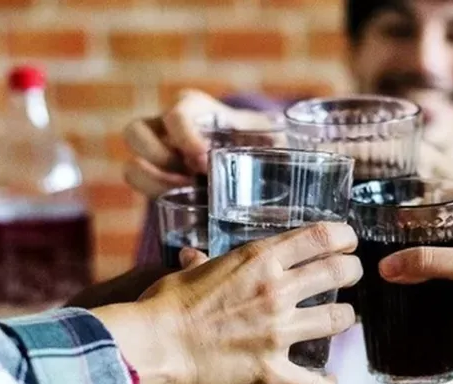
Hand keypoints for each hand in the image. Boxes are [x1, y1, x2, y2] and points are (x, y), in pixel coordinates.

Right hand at [92, 223, 361, 383]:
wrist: (155, 345)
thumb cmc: (166, 304)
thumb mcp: (192, 270)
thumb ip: (206, 263)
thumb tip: (197, 256)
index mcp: (259, 259)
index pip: (320, 237)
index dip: (343, 236)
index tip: (348, 241)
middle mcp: (276, 291)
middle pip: (339, 272)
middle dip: (352, 271)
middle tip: (351, 274)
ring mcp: (277, 332)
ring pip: (338, 319)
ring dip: (345, 317)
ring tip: (342, 317)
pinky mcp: (270, 369)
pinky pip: (312, 382)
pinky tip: (329, 380)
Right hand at [122, 89, 276, 197]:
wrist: (255, 161)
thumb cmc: (264, 144)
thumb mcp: (274, 139)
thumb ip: (287, 144)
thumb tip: (320, 156)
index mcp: (195, 107)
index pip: (176, 114)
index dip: (185, 138)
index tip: (205, 162)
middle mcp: (167, 126)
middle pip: (135, 133)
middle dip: (160, 160)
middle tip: (191, 179)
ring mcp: (158, 153)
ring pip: (132, 166)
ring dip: (154, 185)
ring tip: (188, 196)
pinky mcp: (157, 179)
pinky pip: (140, 189)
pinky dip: (156, 199)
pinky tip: (186, 206)